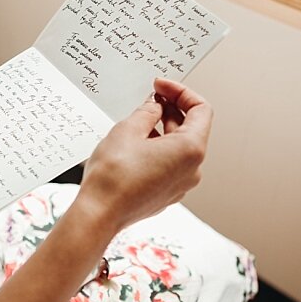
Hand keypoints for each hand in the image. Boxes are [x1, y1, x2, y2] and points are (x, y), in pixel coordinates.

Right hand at [71, 78, 213, 236]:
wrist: (99, 215)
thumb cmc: (113, 177)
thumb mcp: (128, 129)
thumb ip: (147, 111)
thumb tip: (154, 105)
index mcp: (190, 150)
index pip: (200, 109)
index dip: (180, 92)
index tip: (161, 86)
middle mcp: (192, 169)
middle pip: (191, 128)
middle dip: (171, 109)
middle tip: (150, 97)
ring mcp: (181, 184)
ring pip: (179, 147)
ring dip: (163, 128)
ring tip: (138, 120)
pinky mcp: (168, 193)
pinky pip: (170, 163)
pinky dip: (159, 147)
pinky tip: (137, 142)